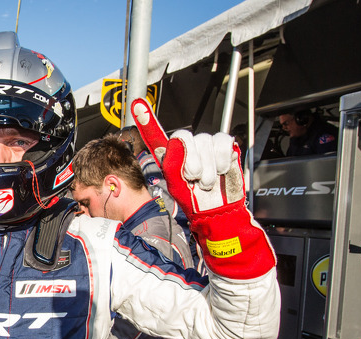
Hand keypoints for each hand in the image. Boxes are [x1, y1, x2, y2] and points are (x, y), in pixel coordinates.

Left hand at [130, 99, 242, 215]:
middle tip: (193, 178)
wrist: (215, 211)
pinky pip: (222, 141)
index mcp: (170, 155)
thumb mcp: (176, 186)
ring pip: (204, 141)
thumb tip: (177, 144)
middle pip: (184, 138)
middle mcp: (186, 146)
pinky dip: (222, 159)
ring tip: (206, 181)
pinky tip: (221, 169)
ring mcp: (204, 144)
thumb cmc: (193, 200)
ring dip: (208, 167)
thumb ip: (173, 166)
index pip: (156, 135)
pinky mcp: (223, 145)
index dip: (147, 119)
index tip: (137, 104)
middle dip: (190, 162)